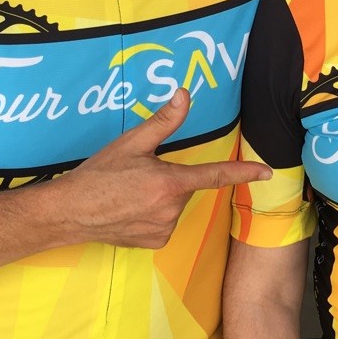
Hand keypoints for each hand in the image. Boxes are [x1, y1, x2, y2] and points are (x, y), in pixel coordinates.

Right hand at [54, 89, 271, 248]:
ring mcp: (164, 229)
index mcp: (170, 182)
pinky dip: (151, 215)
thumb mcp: (131, 143)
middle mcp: (172, 209)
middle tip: (136, 177)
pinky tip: (129, 212)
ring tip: (128, 196)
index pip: (216, 175)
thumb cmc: (98, 175)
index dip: (244, 172)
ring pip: (173, 206)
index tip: (267, 171)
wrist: (70, 212)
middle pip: (184, 188)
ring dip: (159, 198)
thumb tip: (184, 95)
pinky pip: (163, 224)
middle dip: (169, 179)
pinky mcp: (154, 243)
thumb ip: (163, 121)